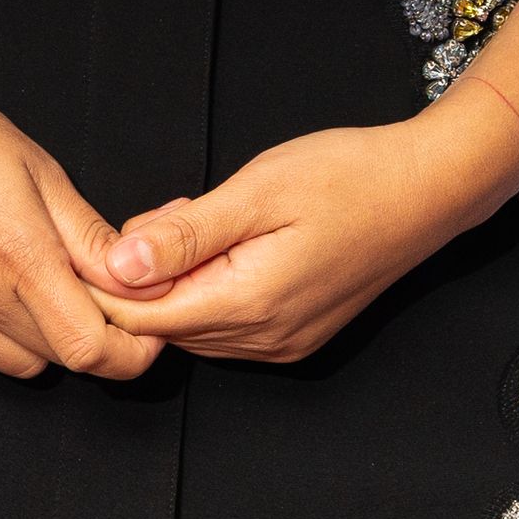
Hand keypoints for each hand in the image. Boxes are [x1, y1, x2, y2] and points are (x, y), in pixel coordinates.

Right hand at [0, 63, 161, 380]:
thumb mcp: (41, 172)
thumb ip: (92, 239)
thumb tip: (142, 282)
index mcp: (16, 254)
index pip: (90, 349)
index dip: (129, 352)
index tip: (143, 332)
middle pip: (59, 359)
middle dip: (88, 334)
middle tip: (88, 289)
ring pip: (18, 365)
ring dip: (41, 338)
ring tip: (33, 281)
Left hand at [79, 109, 510, 364]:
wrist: (429, 189)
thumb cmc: (350, 176)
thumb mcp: (257, 190)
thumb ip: (184, 234)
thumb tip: (118, 264)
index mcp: (249, 303)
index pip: (144, 317)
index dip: (107, 280)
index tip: (89, 240)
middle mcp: (265, 338)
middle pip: (166, 326)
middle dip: (140, 277)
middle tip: (150, 213)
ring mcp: (284, 342)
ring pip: (196, 326)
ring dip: (175, 281)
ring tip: (188, 216)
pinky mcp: (298, 333)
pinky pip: (229, 324)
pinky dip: (206, 287)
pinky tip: (218, 240)